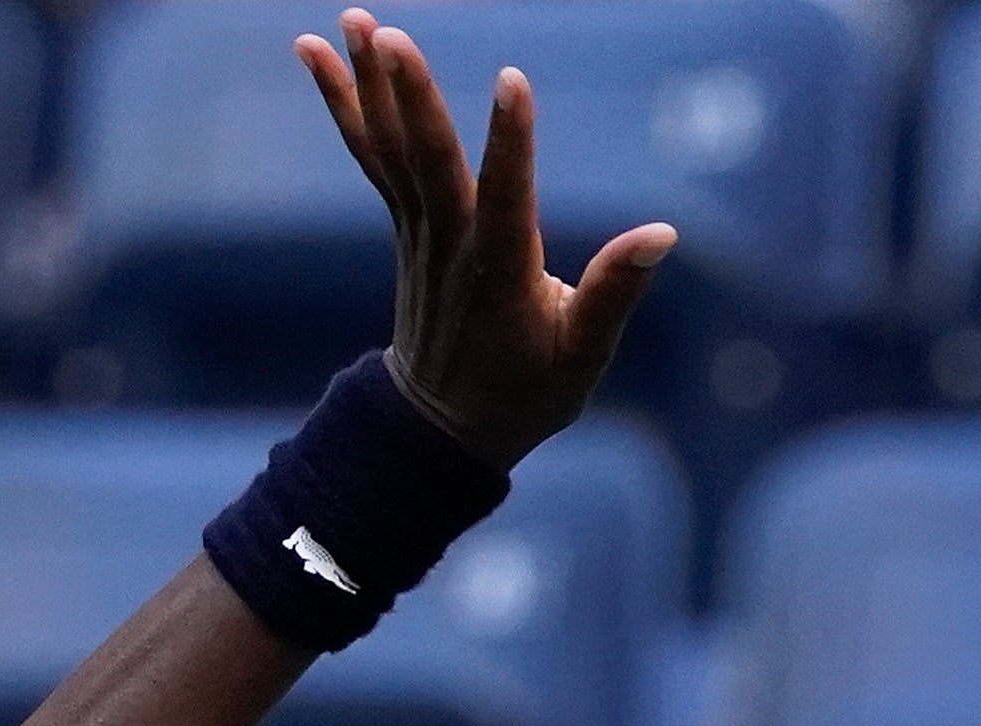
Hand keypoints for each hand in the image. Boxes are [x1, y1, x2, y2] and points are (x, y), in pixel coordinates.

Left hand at [298, 10, 672, 467]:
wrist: (440, 429)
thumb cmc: (524, 394)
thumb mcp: (581, 359)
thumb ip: (614, 294)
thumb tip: (661, 234)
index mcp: (501, 272)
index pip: (506, 198)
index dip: (511, 141)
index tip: (512, 81)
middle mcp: (452, 244)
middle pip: (428, 164)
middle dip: (411, 99)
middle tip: (391, 38)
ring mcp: (421, 232)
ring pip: (392, 150)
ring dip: (367, 85)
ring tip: (354, 20)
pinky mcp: (407, 224)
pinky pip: (374, 156)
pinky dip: (348, 105)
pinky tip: (318, 52)